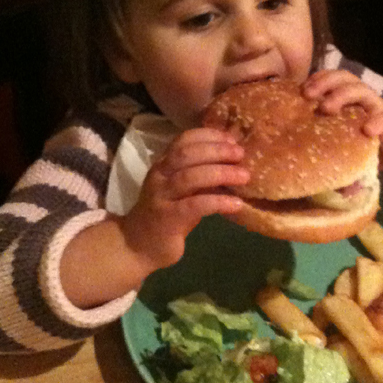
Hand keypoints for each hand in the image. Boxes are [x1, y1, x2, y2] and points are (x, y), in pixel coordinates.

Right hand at [120, 128, 250, 270]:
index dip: (209, 136)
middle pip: (187, 154)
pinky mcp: (167, 218)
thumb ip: (201, 175)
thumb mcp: (183, 191)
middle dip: (217, 150)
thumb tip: (234, 162)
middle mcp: (159, 176)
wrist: (137, 246)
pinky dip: (218, 202)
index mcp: (163, 165)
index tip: (232, 139)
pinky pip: (195, 206)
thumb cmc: (167, 215)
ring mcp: (161, 197)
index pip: (184, 140)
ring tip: (244, 176)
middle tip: (241, 155)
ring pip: (190, 177)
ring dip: (221, 173)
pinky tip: (237, 204)